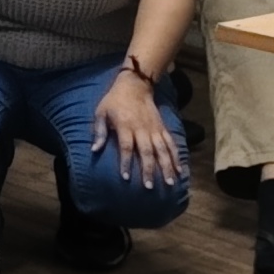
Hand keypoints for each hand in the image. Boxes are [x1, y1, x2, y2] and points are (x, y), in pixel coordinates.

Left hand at [92, 65, 181, 183]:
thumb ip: (99, 131)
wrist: (135, 86)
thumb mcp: (101, 112)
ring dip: (167, 167)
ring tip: (170, 182)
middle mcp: (142, 129)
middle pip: (146, 152)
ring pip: (162, 150)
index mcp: (125, 126)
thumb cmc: (114, 101)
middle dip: (149, 170)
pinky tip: (179, 170)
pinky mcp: (162, 128)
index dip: (125, 163)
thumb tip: (94, 150)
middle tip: (149, 187)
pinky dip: (176, 156)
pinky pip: (171, 144)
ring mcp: (154, 129)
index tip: (126, 178)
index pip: (126, 147)